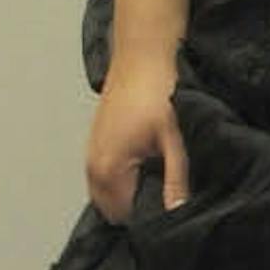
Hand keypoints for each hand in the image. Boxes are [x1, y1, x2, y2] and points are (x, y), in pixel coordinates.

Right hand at [86, 58, 188, 222]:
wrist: (143, 51)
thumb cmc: (159, 89)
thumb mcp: (176, 137)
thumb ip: (176, 179)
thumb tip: (177, 214)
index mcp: (108, 169)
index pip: (126, 218)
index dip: (151, 218)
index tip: (174, 209)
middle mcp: (92, 166)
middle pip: (114, 210)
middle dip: (140, 208)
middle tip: (170, 194)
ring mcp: (92, 152)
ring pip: (109, 193)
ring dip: (132, 192)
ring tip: (162, 178)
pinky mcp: (97, 141)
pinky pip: (107, 176)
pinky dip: (126, 177)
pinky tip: (150, 163)